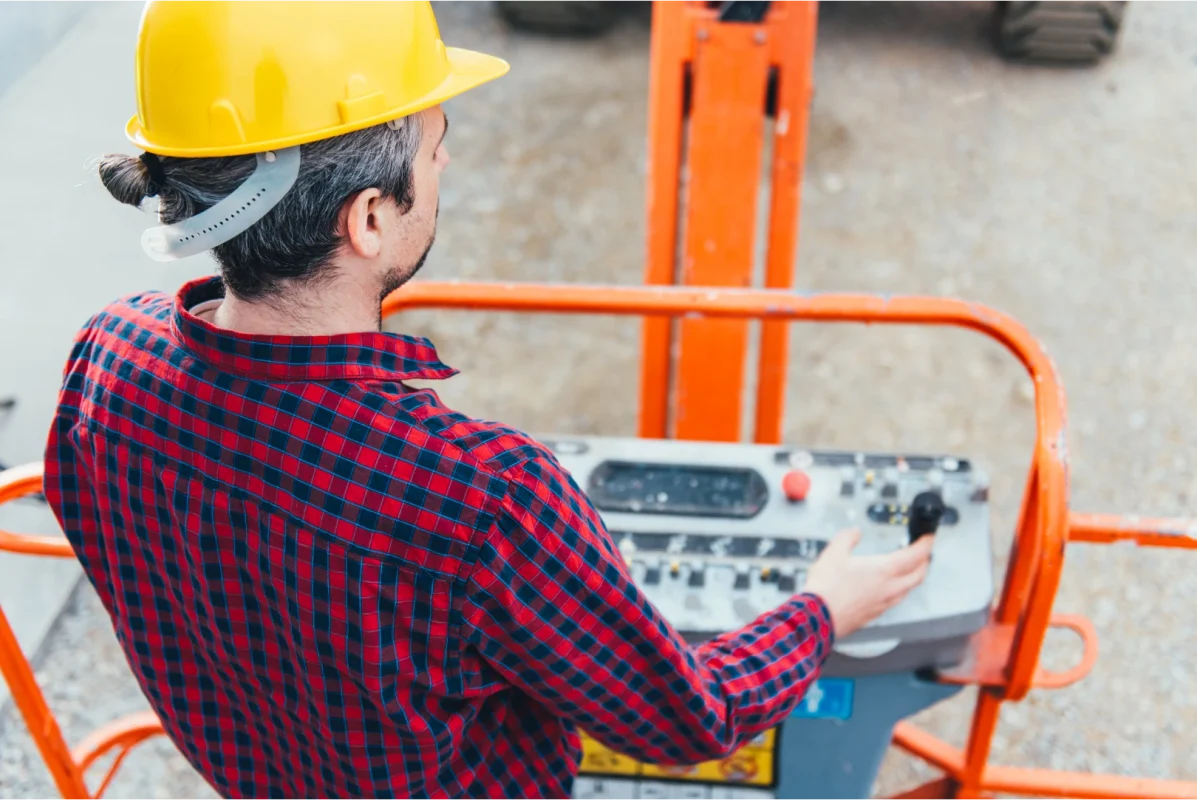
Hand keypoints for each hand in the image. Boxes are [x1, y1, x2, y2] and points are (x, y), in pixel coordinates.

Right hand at [802, 528, 934, 638]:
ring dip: (913, 578)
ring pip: (908, 590)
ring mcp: (883, 604)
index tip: (928, 538)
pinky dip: (898, 591)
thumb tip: (854, 533)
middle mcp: (889, 588)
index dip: (926, 544)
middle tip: (923, 554)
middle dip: (924, 562)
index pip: (916, 555)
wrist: (817, 618)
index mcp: (884, 570)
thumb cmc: (827, 589)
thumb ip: (847, 538)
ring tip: (909, 571)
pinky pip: (895, 601)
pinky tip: (888, 589)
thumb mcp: (833, 552)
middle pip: (918, 575)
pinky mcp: (874, 615)